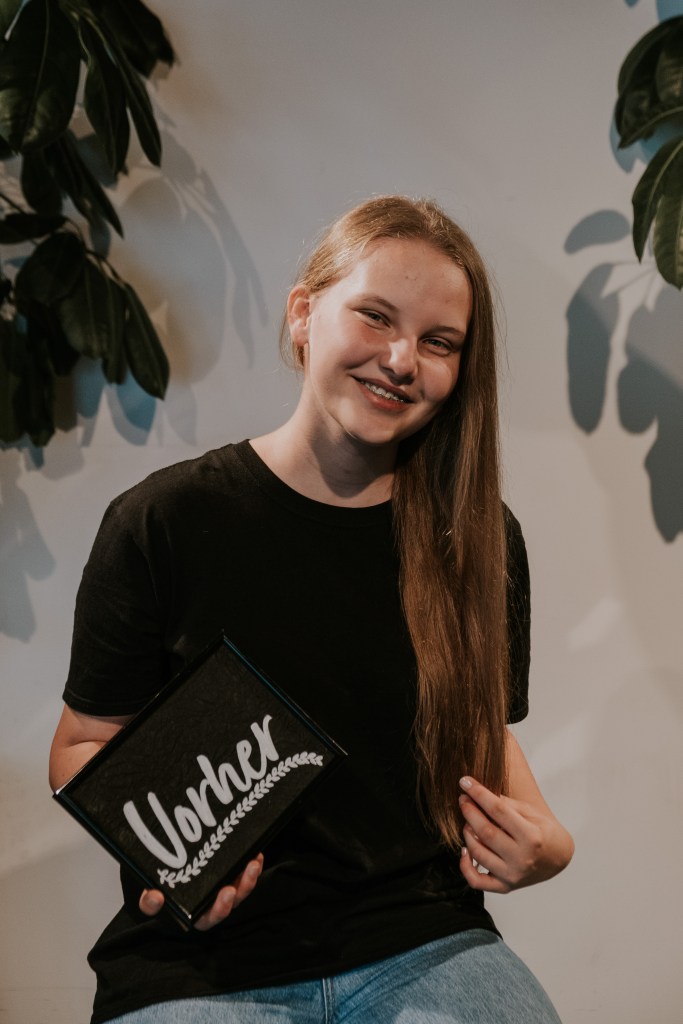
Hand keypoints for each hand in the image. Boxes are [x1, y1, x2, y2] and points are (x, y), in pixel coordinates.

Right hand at [139, 853, 263, 930]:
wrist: (161, 874)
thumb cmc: (156, 892)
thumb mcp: (149, 899)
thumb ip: (149, 903)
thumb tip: (154, 898)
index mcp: (196, 916)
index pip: (212, 916)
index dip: (221, 907)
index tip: (226, 892)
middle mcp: (213, 905)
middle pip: (232, 902)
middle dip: (242, 889)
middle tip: (248, 870)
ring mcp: (222, 889)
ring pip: (241, 887)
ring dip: (250, 876)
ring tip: (254, 860)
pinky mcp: (228, 875)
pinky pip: (244, 873)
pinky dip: (251, 864)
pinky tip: (256, 853)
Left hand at [458, 777, 572, 893]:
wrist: (558, 857)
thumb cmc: (543, 830)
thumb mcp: (530, 812)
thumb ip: (506, 804)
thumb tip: (478, 794)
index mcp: (531, 837)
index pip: (498, 810)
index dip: (478, 793)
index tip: (465, 781)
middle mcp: (522, 858)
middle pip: (486, 832)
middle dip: (470, 811)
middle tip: (463, 799)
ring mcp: (513, 875)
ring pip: (478, 853)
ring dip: (467, 833)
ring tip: (467, 821)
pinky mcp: (505, 887)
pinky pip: (477, 881)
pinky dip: (465, 866)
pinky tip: (465, 850)